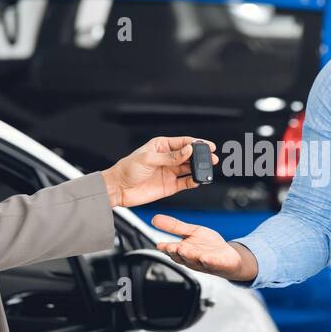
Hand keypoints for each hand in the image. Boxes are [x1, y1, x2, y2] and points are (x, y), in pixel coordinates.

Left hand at [101, 136, 217, 208]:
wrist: (118, 188)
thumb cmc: (127, 169)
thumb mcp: (148, 159)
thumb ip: (170, 156)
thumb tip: (188, 150)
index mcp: (162, 146)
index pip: (183, 142)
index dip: (197, 143)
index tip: (209, 145)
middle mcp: (168, 158)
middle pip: (189, 155)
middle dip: (201, 156)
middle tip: (212, 158)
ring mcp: (169, 172)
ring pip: (189, 169)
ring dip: (199, 169)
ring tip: (207, 170)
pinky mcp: (170, 186)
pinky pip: (186, 183)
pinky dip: (193, 182)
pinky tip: (198, 180)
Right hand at [151, 215, 257, 280]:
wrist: (229, 257)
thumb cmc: (209, 246)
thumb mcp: (191, 232)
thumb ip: (174, 227)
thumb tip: (154, 218)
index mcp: (183, 251)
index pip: (172, 250)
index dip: (166, 248)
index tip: (160, 245)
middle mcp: (191, 259)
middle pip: (181, 256)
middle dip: (176, 252)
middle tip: (170, 247)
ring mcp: (204, 263)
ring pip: (195, 260)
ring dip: (189, 256)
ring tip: (183, 249)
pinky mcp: (218, 264)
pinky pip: (213, 264)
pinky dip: (209, 261)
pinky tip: (206, 257)